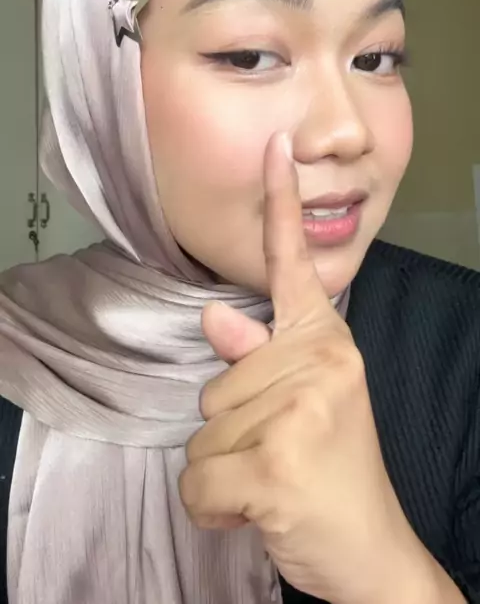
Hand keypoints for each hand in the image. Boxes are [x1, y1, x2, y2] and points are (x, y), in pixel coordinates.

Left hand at [179, 132, 426, 603]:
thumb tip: (215, 315)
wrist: (372, 550)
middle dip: (230, 430)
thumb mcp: (301, 404)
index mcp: (326, 343)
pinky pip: (198, 481)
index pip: (294, 267)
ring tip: (273, 480)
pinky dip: (213, 508)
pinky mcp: (276, 464)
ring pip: (201, 433)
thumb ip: (259, 357)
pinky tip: (257, 511)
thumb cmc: (333, 472)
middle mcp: (320, 364)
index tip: (273, 148)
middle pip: (215, 382)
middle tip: (280, 454)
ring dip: (222, 468)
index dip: (280, 205)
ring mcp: (300, 412)